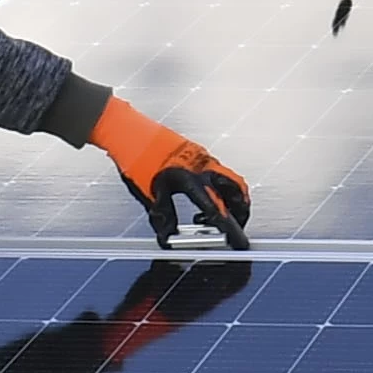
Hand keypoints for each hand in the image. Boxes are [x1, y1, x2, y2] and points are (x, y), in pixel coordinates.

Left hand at [93, 94, 252, 249]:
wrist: (131, 131)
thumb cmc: (139, 158)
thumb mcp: (149, 194)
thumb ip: (164, 216)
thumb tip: (168, 236)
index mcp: (193, 181)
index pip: (218, 211)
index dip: (230, 229)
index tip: (237, 241)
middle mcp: (204, 169)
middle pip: (237, 194)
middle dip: (241, 212)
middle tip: (236, 225)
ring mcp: (205, 159)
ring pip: (233, 181)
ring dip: (234, 198)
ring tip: (222, 211)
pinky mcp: (201, 153)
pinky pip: (222, 172)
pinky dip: (223, 186)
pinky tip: (207, 192)